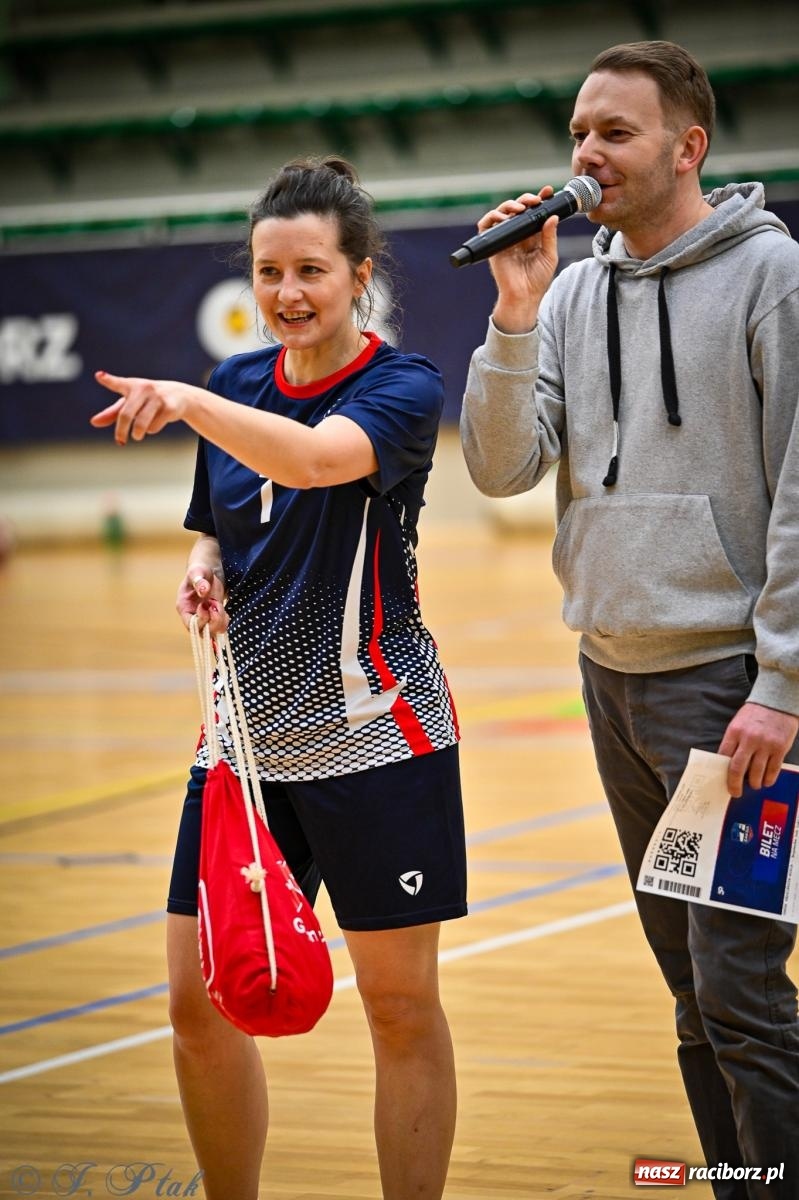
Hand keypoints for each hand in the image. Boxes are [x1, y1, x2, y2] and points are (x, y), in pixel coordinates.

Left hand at [91, 371, 195, 443]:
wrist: (179, 395)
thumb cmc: (147, 400)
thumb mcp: (129, 403)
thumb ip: (111, 413)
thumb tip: (93, 422)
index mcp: (131, 386)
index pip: (118, 383)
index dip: (108, 380)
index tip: (99, 376)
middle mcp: (144, 389)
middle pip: (126, 415)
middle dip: (121, 431)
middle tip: (120, 442)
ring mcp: (157, 398)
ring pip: (141, 424)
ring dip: (137, 434)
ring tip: (137, 435)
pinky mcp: (169, 408)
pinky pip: (154, 427)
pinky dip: (152, 430)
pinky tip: (156, 423)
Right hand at [176, 566, 227, 634]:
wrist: (208, 573)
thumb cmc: (200, 571)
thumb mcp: (198, 572)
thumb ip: (199, 581)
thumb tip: (203, 590)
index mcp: (184, 607)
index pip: (190, 624)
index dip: (201, 620)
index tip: (209, 605)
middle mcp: (192, 616)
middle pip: (201, 632)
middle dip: (212, 622)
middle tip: (218, 606)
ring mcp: (203, 619)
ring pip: (211, 632)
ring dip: (220, 623)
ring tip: (221, 606)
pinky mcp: (212, 618)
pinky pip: (219, 628)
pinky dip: (224, 622)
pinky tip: (225, 612)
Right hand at [478, 187, 559, 332]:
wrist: (524, 296)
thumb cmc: (537, 280)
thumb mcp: (549, 255)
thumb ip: (549, 236)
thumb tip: (552, 216)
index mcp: (532, 235)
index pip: (534, 212)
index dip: (539, 200)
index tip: (547, 191)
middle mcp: (517, 234)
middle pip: (518, 209)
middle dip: (526, 200)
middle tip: (535, 200)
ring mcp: (504, 238)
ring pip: (502, 213)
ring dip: (509, 205)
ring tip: (520, 208)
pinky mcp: (492, 245)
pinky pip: (486, 226)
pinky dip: (491, 217)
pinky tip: (503, 217)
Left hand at [718, 702, 798, 796]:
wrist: (778, 701)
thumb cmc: (755, 714)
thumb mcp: (738, 723)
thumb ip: (734, 741)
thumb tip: (728, 764)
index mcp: (734, 732)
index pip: (723, 756)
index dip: (722, 772)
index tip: (722, 781)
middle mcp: (749, 739)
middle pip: (737, 768)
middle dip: (734, 784)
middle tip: (735, 792)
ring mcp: (765, 744)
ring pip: (756, 772)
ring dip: (754, 783)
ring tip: (754, 785)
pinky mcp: (780, 748)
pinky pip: (773, 770)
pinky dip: (768, 779)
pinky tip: (766, 781)